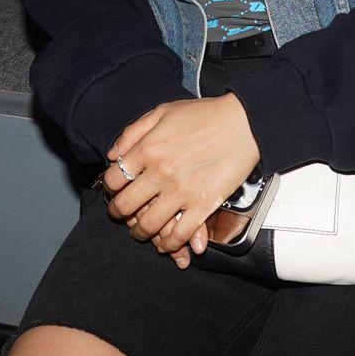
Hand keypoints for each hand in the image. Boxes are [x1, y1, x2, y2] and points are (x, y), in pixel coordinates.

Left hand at [103, 95, 259, 259]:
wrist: (244, 123)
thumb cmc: (205, 115)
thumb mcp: (162, 112)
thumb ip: (133, 132)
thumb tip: (113, 155)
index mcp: (148, 149)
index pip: (113, 179)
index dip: (110, 187)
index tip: (115, 190)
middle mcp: (161, 172)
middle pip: (125, 205)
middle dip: (118, 213)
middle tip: (121, 214)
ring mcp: (182, 191)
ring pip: (149, 225)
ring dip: (141, 233)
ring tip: (141, 231)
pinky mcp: (204, 205)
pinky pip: (179, 234)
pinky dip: (170, 243)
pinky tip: (167, 242)